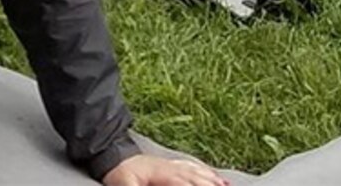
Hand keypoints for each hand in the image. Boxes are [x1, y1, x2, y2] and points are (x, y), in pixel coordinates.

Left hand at [103, 152, 228, 185]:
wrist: (115, 156)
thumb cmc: (120, 174)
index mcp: (163, 174)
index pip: (186, 183)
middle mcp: (172, 167)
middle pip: (197, 177)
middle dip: (211, 184)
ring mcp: (173, 164)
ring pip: (198, 172)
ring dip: (212, 178)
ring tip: (225, 184)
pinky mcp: (171, 165)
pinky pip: (193, 167)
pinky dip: (205, 171)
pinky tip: (212, 174)